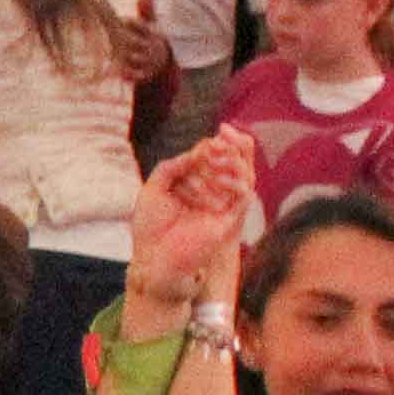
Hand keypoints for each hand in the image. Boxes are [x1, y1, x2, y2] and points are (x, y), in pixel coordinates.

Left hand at [127, 130, 254, 303]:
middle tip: (222, 137)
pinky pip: (243, 198)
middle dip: (229, 148)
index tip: (215, 135)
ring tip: (219, 154)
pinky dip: (237, 183)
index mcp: (193, 185)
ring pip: (241, 177)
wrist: (153, 259)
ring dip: (233, 162)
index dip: (214, 145)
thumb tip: (194, 151)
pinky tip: (224, 176)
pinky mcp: (228, 221)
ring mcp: (221, 206)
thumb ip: (170, 168)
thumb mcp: (154, 189)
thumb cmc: (150, 227)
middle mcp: (210, 193)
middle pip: (230, 164)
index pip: (211, 159)